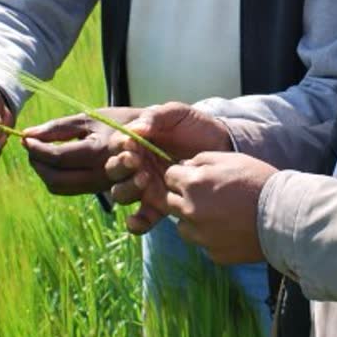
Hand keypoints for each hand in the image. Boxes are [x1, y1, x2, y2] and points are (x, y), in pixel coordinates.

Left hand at [21, 109, 144, 196]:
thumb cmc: (122, 121)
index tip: (24, 137)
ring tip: (42, 152)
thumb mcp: (91, 117)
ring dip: (44, 172)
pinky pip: (70, 189)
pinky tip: (57, 161)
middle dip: (37, 163)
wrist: (157, 137)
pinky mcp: (102, 190)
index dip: (35, 149)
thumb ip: (58, 127)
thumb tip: (26, 134)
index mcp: (99, 152)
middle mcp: (101, 174)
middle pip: (54, 180)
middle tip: (31, 146)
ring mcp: (102, 186)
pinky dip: (56, 177)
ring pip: (60, 188)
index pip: (56, 158)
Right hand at [103, 103, 233, 232]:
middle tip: (136, 161)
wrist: (222, 145)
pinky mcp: (160, 204)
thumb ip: (155, 117)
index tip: (131, 144)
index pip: (116, 146)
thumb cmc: (196, 126)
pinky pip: (142, 218)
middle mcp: (136, 165)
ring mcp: (146, 185)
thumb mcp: (177, 114)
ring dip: (128, 189)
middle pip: (114, 171)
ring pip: (123, 193)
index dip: (119, 146)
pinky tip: (136, 221)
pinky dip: (136, 223)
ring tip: (145, 180)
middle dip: (121, 167)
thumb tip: (135, 129)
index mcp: (136, 142)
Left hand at [164, 151, 277, 265]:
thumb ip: (202, 159)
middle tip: (208, 196)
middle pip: (171, 202)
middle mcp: (191, 211)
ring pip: (183, 227)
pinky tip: (231, 229)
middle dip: (184, 197)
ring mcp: (202, 236)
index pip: (170, 176)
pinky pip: (204, 244)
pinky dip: (212, 237)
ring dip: (193, 220)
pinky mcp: (214, 254)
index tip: (195, 178)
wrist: (284, 215)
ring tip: (219, 214)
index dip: (182, 175)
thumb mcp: (231, 158)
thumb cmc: (259, 181)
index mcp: (193, 184)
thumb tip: (184, 166)